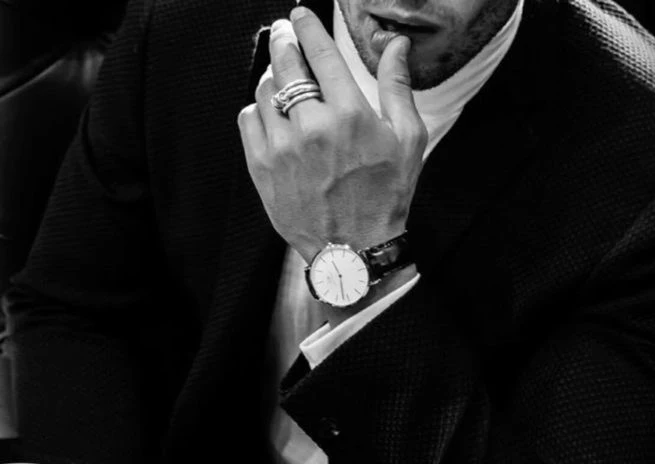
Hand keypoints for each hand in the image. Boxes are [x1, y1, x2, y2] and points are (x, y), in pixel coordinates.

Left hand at [237, 6, 426, 263]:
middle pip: (285, 63)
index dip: (307, 26)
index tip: (300, 15)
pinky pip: (248, 120)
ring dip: (273, 78)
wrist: (354, 249)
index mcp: (350, 115)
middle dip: (283, 39)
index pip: (320, 52)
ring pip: (264, 91)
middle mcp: (311, 127)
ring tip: (283, 81)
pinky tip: (271, 115)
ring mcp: (282, 149)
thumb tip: (395, 44)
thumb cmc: (385, 196)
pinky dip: (257, 110)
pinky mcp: (263, 169)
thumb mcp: (407, 141)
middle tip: (283, 33)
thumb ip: (397, 87)